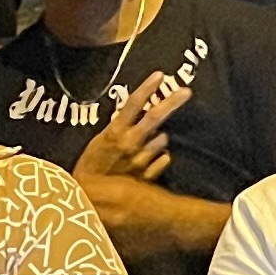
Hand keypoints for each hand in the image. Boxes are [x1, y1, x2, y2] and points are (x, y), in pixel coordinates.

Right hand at [75, 70, 189, 187]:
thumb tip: (136, 115)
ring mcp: (142, 159)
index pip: (133, 104)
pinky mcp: (148, 174)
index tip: (159, 75)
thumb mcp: (99, 142)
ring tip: (144, 144)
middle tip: (186, 91)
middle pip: (155, 117)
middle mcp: (131, 143)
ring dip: (157, 138)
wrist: (89, 198)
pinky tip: (149, 160)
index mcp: (115, 132)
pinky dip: (159, 157)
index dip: (146, 88)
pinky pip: (163, 159)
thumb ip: (118, 128)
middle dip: (172, 102)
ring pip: (162, 139)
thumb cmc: (91, 168)